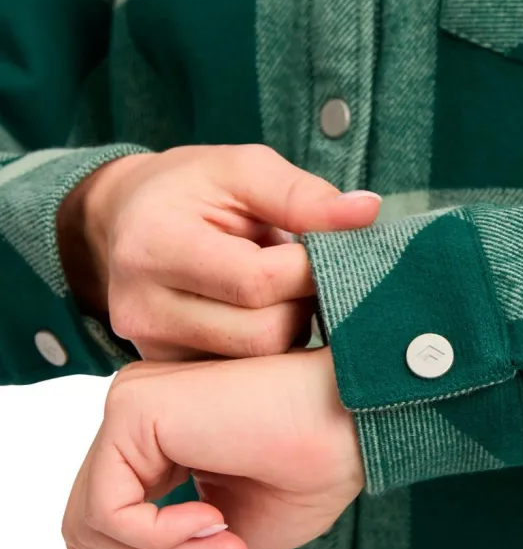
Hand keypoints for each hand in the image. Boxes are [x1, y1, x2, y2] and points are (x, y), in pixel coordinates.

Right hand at [56, 145, 380, 358]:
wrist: (129, 219)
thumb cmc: (192, 189)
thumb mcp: (244, 170)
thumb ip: (304, 195)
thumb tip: (367, 211)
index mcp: (154, 245)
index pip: (256, 282)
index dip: (308, 270)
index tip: (327, 250)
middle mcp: (142, 307)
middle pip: (262, 333)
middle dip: (303, 304)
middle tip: (310, 274)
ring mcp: (151, 349)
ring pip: (259, 363)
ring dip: (292, 327)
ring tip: (287, 291)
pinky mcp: (168, 371)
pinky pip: (242, 378)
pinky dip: (270, 349)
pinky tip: (270, 314)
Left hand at [61, 347, 362, 548]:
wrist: (352, 423)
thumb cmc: (312, 470)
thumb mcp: (230, 539)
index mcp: (158, 439)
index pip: (101, 521)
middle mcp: (135, 419)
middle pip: (86, 527)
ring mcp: (129, 408)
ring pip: (92, 525)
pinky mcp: (133, 408)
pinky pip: (108, 510)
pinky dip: (158, 539)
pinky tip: (215, 521)